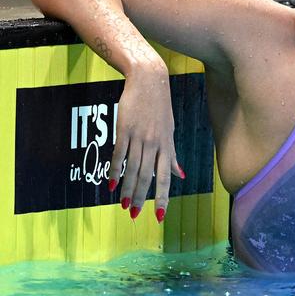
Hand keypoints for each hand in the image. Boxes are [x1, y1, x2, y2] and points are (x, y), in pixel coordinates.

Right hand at [108, 63, 183, 220]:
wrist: (149, 79)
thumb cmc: (160, 106)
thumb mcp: (170, 130)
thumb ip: (172, 155)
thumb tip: (182, 175)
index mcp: (167, 145)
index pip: (166, 177)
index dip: (163, 197)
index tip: (160, 216)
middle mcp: (155, 143)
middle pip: (147, 176)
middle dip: (141, 197)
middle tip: (134, 214)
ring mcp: (139, 136)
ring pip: (133, 168)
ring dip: (127, 189)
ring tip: (123, 205)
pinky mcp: (124, 129)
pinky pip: (119, 154)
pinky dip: (115, 170)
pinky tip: (111, 184)